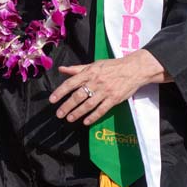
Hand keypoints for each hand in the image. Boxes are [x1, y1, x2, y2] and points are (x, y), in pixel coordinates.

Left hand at [50, 49, 168, 125]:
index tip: (52, 100)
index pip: (72, 82)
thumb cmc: (112, 66)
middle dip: (67, 106)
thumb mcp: (94, 64)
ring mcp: (105, 91)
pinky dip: (93, 117)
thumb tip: (61, 69)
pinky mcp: (114, 99)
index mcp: (90, 72)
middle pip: (78, 96)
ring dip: (78, 112)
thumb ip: (77, 69)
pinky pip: (102, 110)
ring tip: (69, 119)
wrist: (134, 69)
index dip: (61, 91)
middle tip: (59, 114)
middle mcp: (96, 82)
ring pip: (88, 104)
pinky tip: (86, 122)